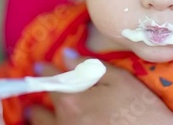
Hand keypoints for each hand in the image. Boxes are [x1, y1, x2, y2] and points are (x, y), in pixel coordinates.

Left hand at [27, 49, 172, 124]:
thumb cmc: (139, 106)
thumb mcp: (118, 79)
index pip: (51, 80)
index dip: (45, 70)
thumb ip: (89, 66)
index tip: (39, 67)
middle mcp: (64, 121)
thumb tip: (66, 54)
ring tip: (36, 116)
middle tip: (33, 100)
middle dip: (35, 103)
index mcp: (72, 100)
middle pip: (38, 112)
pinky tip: (56, 124)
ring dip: (39, 120)